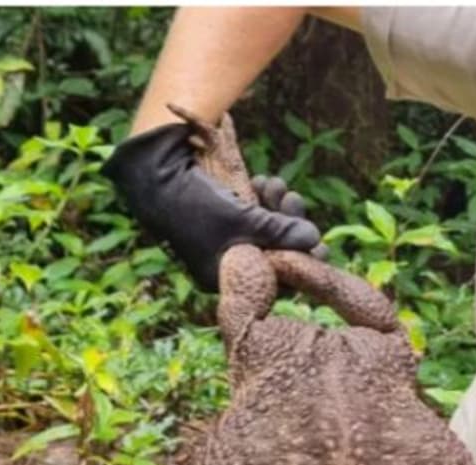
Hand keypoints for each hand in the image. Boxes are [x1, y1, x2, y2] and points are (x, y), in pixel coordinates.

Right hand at [100, 122, 321, 291]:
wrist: (154, 173)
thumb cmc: (197, 205)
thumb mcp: (244, 221)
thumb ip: (281, 232)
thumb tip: (315, 240)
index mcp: (224, 278)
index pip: (274, 280)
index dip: (300, 261)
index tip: (321, 245)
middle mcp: (224, 264)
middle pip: (272, 253)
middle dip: (289, 225)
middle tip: (295, 199)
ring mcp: (222, 241)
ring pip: (265, 231)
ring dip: (277, 207)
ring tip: (276, 184)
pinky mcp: (221, 218)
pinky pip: (252, 216)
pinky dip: (261, 200)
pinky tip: (263, 181)